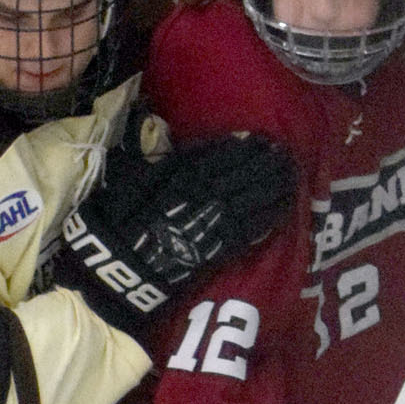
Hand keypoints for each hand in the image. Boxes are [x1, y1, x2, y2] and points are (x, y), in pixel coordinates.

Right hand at [50, 115, 295, 336]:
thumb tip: (161, 134)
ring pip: (248, 200)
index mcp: (178, 176)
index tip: (257, 137)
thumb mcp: (128, 180)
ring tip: (290, 175)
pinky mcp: (216, 251)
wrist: (116, 269)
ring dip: (271, 188)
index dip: (238, 148)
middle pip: (239, 176)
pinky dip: (266, 219)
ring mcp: (210, 223)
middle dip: (262, 164)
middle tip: (284, 153)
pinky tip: (283, 209)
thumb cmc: (114, 223)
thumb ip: (154, 162)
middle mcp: (200, 197)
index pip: (215, 158)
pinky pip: (246, 231)